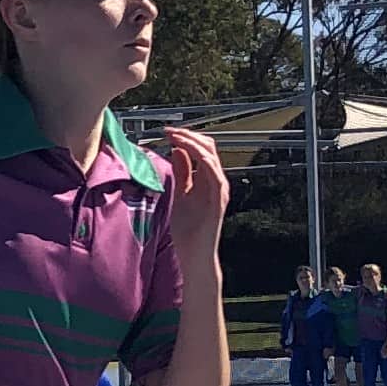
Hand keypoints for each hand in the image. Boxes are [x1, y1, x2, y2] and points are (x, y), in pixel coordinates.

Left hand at [153, 125, 229, 242]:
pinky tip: (189, 153)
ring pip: (211, 156)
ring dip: (192, 143)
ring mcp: (219, 190)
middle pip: (208, 147)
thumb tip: (176, 150)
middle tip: (168, 131)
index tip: (166, 132)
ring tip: (174, 137)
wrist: (195, 254)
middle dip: (188, 135)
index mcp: (207, 179)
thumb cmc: (188, 229)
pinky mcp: (218, 200)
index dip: (185, 137)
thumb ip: (181, 173)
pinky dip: (204, 161)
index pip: (201, 149)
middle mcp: (216, 181)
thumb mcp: (180, 194)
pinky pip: (214, 175)